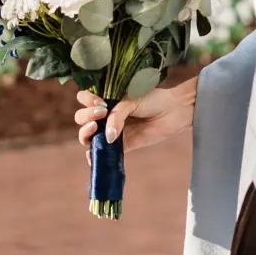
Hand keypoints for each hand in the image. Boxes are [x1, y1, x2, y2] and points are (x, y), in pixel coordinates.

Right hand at [76, 81, 194, 151]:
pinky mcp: (122, 145)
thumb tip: (107, 136)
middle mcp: (106, 115)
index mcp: (107, 100)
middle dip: (86, 116)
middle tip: (102, 113)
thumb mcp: (132, 100)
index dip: (86, 100)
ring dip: (85, 134)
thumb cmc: (154, 99)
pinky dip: (94, 156)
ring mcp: (112, 131)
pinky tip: (93, 154)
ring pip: (88, 135)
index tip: (101, 103)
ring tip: (95, 129)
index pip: (84, 99)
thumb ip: (117, 115)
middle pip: (81, 118)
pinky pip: (103, 153)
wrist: (174, 110)